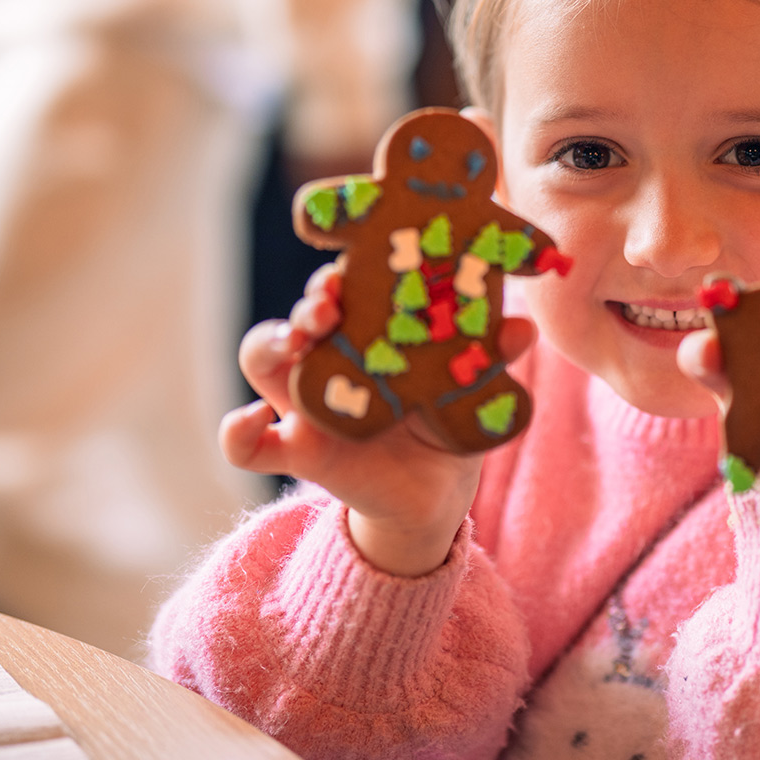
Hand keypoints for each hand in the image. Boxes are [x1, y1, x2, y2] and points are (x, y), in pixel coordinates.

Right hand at [221, 261, 537, 574]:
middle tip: (330, 304)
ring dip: (270, 343)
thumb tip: (522, 328)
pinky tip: (254, 420)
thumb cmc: (446, 419)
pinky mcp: (299, 453)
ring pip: (260, 361)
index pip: (339, 288)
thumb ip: (491, 359)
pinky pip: (246, 446)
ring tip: (296, 341)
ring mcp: (305, 404)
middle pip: (295, 315)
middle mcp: (326, 358)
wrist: (436, 492)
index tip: (355, 267)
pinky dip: (237, 432)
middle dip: (307, 304)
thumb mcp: (471, 388)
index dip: (340, 273)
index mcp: (364, 332)